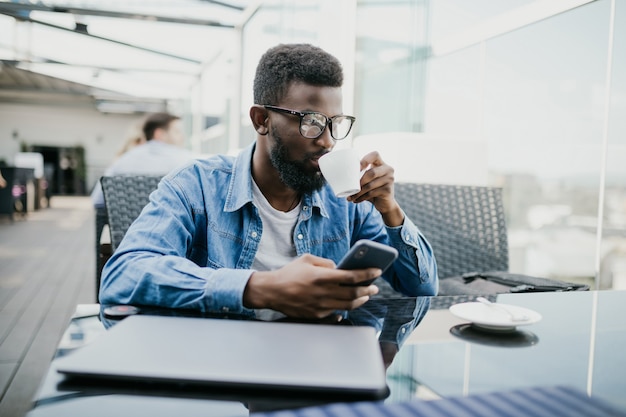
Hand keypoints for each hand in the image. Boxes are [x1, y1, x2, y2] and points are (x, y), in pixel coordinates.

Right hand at [243, 254, 379, 318]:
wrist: (271, 292)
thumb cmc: (289, 273)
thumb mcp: (307, 260)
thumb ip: (325, 262)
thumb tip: (339, 268)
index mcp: (321, 277)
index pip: (351, 276)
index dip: (366, 274)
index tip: (377, 271)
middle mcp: (323, 293)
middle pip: (353, 294)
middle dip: (367, 290)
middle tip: (374, 287)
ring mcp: (320, 306)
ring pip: (347, 306)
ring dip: (360, 301)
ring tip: (365, 296)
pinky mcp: (316, 315)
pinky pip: (336, 313)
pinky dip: (345, 309)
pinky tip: (349, 304)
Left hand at [347, 151, 403, 226]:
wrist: (385, 204)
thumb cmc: (373, 189)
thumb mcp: (369, 179)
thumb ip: (361, 174)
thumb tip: (340, 172)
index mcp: (382, 164)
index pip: (375, 154)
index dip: (365, 160)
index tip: (357, 168)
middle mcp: (388, 170)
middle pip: (371, 173)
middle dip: (359, 181)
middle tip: (349, 188)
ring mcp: (390, 180)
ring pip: (370, 185)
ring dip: (358, 192)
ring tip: (350, 197)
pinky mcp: (388, 190)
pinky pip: (372, 193)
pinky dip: (362, 197)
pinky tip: (356, 200)